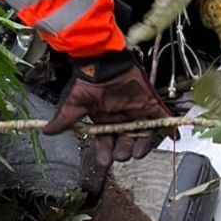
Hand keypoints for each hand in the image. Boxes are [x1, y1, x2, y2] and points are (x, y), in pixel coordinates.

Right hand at [42, 52, 169, 165]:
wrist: (104, 59)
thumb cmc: (89, 79)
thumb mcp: (74, 102)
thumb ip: (65, 119)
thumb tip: (46, 131)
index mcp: (104, 122)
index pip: (105, 143)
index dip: (105, 154)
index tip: (104, 161)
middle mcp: (121, 120)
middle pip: (126, 143)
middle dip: (124, 152)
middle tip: (122, 154)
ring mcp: (136, 113)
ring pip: (143, 136)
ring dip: (142, 145)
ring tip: (138, 150)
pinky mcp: (150, 103)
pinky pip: (162, 117)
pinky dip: (170, 127)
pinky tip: (174, 136)